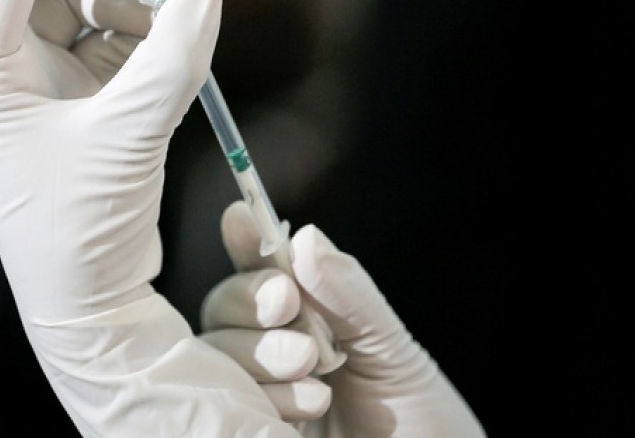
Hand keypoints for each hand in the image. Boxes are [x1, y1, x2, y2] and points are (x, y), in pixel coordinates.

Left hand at [0, 0, 298, 435]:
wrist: (88, 298)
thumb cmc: (81, 231)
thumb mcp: (128, 141)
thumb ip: (170, 62)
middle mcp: (7, 70)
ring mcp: (44, 82)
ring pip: (86, 3)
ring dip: (133, 1)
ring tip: (169, 28)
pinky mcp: (80, 98)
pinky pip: (113, 39)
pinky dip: (145, 34)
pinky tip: (168, 52)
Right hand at [200, 201, 485, 435]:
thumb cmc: (417, 415)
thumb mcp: (390, 347)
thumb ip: (347, 293)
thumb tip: (308, 237)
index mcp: (307, 316)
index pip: (262, 270)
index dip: (246, 242)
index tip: (240, 217)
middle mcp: (272, 349)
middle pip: (224, 307)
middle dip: (251, 299)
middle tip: (287, 306)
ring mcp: (257, 391)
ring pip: (217, 353)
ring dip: (260, 352)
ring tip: (314, 369)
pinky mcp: (247, 428)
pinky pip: (227, 403)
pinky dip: (264, 396)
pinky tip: (308, 404)